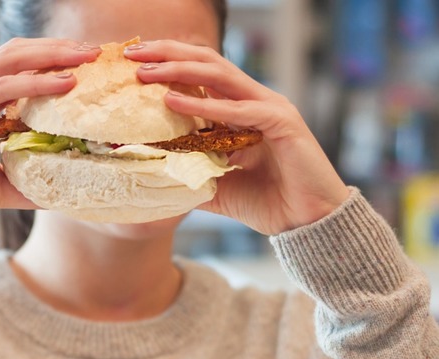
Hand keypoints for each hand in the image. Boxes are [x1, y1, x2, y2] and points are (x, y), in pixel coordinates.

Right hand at [0, 38, 100, 219]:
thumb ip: (27, 182)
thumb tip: (62, 193)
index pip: (19, 68)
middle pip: (18, 54)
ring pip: (10, 60)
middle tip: (94, 52)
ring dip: (51, 56)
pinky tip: (62, 84)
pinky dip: (32, 83)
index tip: (88, 64)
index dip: (53, 61)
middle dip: (58, 49)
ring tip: (85, 58)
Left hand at [125, 40, 349, 234]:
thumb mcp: (215, 187)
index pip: (201, 73)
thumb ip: (188, 175)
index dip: (169, 62)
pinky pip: (237, 109)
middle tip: (132, 54)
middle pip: (208, 62)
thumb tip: (151, 176)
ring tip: (146, 73)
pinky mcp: (282, 122)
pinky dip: (203, 105)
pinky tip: (173, 102)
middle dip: (168, 54)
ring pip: (220, 75)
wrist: (306, 224)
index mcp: (240, 109)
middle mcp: (254, 100)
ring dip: (180, 70)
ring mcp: (270, 107)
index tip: (133, 62)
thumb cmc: (267, 203)